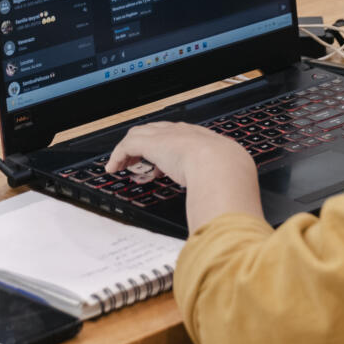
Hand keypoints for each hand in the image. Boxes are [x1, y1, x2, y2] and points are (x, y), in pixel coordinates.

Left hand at [106, 121, 263, 230]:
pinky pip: (128, 145)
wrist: (222, 165)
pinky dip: (118, 155)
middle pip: (159, 132)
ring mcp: (168, 136)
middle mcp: (185, 133)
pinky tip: (113, 168)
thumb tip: (224, 212)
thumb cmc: (229, 176)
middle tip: (140, 163)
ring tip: (122, 165)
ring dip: (130, 150)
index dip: (171, 150)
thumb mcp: (229, 180)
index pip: (182, 139)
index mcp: (206, 140)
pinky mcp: (151, 143)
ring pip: (141, 134)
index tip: (164, 166)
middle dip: (148, 144)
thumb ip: (223, 190)